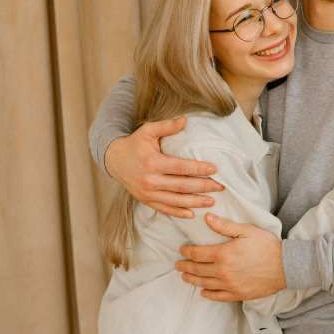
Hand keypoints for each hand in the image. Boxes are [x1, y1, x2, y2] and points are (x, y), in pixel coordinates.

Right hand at [103, 117, 220, 217]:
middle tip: (220, 187)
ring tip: (211, 201)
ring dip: (195, 202)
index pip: (181, 167)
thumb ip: (166, 126)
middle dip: (203, 187)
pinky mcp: (145, 200)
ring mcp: (147, 193)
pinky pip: (164, 209)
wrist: (113, 160)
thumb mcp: (147, 131)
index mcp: (152, 162)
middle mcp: (150, 180)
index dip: (198, 169)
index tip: (214, 169)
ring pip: (175, 200)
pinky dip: (178, 213)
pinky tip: (191, 213)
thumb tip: (185, 120)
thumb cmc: (134, 143)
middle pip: (182, 186)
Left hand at [174, 214, 284, 300]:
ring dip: (192, 280)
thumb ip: (224, 226)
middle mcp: (223, 271)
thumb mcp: (246, 231)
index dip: (187, 252)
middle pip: (197, 270)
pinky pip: (219, 296)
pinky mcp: (238, 294)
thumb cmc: (267, 246)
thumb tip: (207, 218)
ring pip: (205, 284)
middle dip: (185, 267)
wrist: (286, 266)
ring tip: (185, 277)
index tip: (182, 250)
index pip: (197, 254)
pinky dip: (208, 294)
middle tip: (178, 265)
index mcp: (223, 254)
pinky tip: (203, 292)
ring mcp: (230, 285)